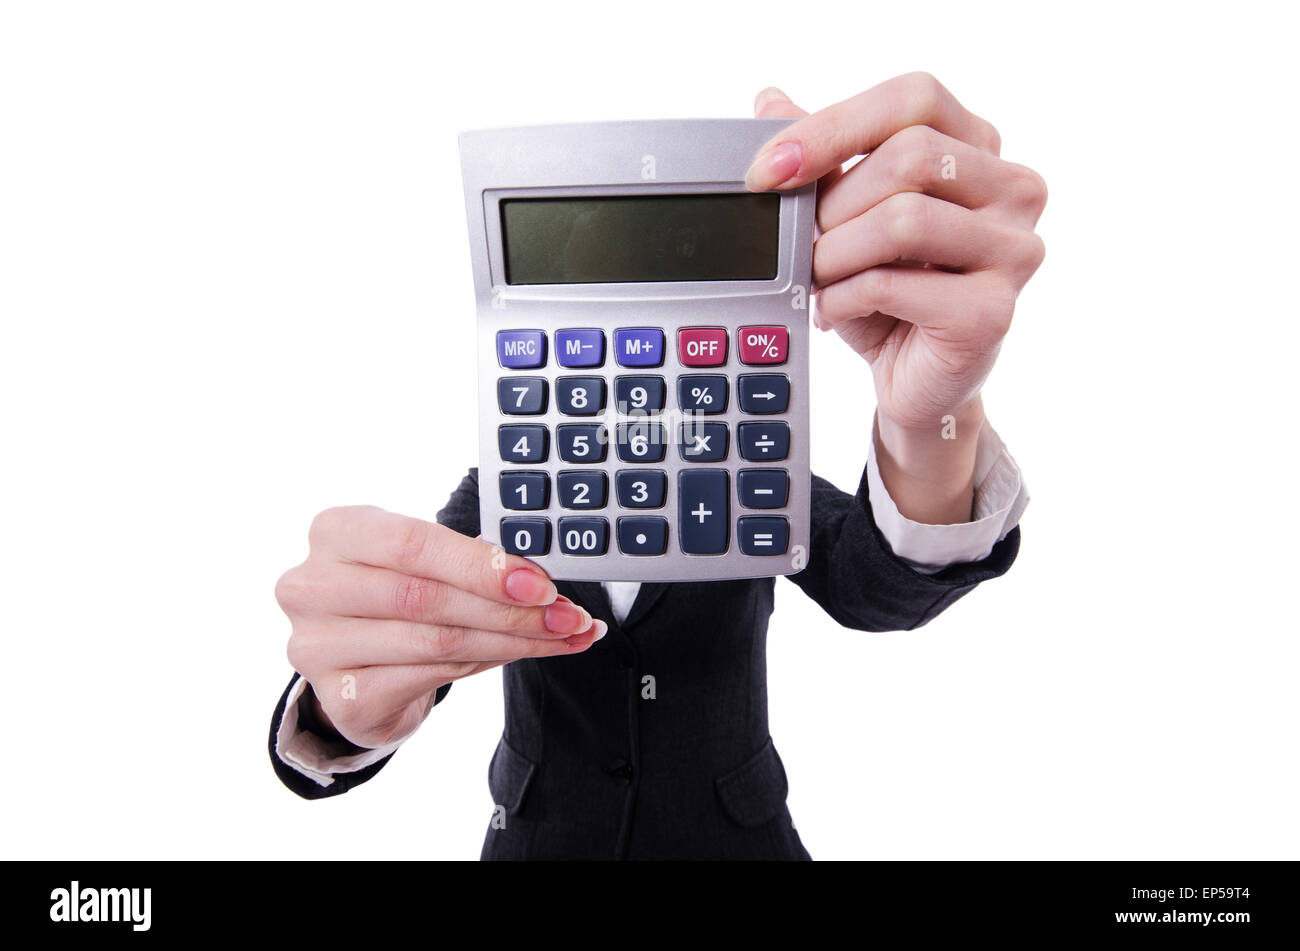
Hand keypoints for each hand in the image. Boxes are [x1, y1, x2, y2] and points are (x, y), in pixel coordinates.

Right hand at [275, 506, 604, 747]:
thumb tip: (543, 580)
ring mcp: (317, 646)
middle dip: (509, 609)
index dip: (481, 565)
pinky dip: (490, 664)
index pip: (413, 544)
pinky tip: (526, 654)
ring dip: (513, 640)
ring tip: (563, 634)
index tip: (540, 584)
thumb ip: (469, 561)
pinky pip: (432, 677)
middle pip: (426, 597)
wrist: (357, 663)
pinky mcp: (340, 696)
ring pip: (437, 641)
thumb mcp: (423, 560)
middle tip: (567, 615)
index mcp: (336, 531)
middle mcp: (313, 585)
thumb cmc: (397, 595)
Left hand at [747, 75, 1045, 522]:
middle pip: (909, 156)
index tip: (768, 168)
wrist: (913, 381)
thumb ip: (822, 158)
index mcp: (981, 147)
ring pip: (903, 219)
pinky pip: (893, 284)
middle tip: (806, 243)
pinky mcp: (992, 312)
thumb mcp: (845, 216)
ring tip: (819, 279)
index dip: (834, 126)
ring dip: (836, 253)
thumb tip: (770, 99)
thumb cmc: (886, 292)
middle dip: (834, 204)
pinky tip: (835, 312)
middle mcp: (1015, 189)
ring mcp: (1015, 250)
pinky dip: (844, 298)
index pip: (914, 98)